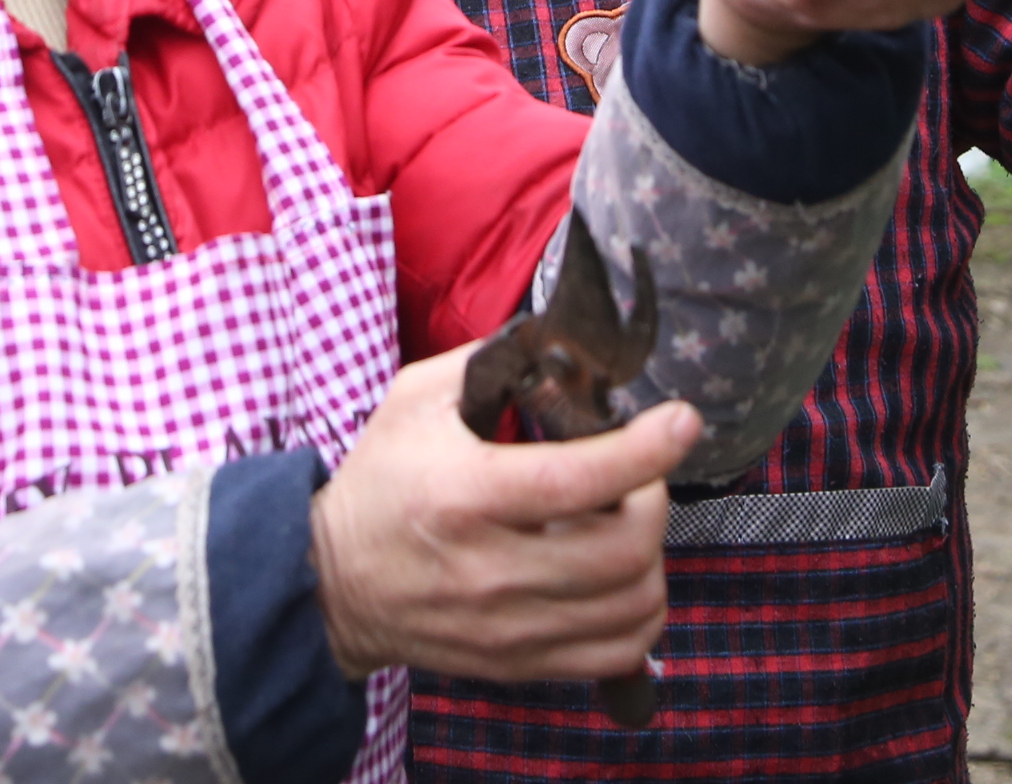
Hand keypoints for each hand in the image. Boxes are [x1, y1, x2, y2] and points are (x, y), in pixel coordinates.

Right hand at [310, 344, 701, 683]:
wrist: (330, 584)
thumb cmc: (380, 481)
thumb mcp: (416, 399)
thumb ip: (492, 362)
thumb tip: (565, 346)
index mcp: (465, 494)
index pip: (578, 478)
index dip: (647, 448)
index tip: (681, 420)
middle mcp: (490, 569)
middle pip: (624, 549)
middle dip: (654, 499)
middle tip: (638, 476)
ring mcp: (508, 627)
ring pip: (633, 605)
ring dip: (652, 556)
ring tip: (625, 524)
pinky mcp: (519, 664)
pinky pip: (618, 653)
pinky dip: (641, 613)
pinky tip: (620, 577)